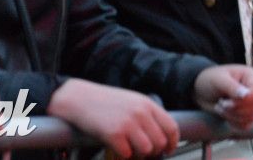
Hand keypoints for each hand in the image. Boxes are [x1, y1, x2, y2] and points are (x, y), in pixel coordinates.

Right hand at [47, 79, 178, 158]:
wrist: (79, 98)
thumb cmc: (105, 102)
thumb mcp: (132, 102)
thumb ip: (147, 115)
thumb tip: (160, 137)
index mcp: (147, 104)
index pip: (171, 127)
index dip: (172, 142)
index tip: (169, 150)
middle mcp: (141, 113)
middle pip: (160, 142)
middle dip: (153, 151)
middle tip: (143, 153)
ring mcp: (128, 123)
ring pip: (146, 150)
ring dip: (138, 155)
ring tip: (129, 150)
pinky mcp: (113, 134)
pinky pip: (127, 154)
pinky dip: (123, 156)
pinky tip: (117, 150)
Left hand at [194, 65, 252, 129]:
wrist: (201, 91)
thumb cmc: (209, 80)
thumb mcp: (218, 80)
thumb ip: (232, 87)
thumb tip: (245, 95)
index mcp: (251, 76)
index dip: (245, 100)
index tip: (228, 102)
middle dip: (235, 109)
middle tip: (220, 103)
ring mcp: (252, 103)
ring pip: (251, 117)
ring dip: (233, 116)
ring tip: (221, 107)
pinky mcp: (246, 115)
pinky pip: (246, 125)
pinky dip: (234, 123)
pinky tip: (225, 114)